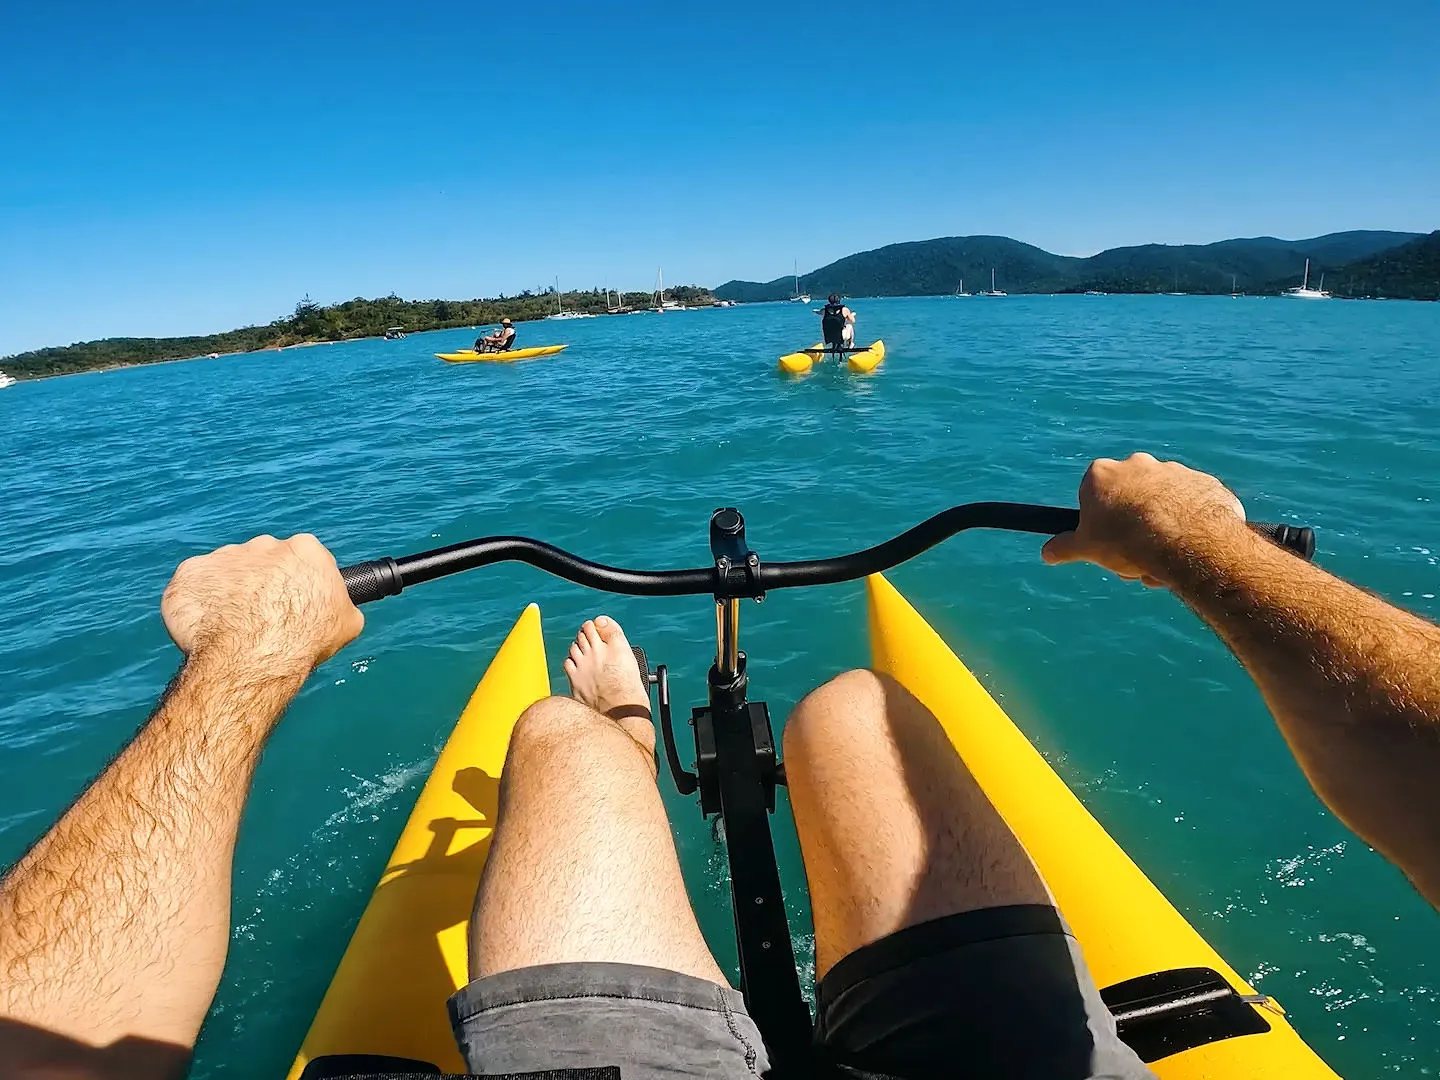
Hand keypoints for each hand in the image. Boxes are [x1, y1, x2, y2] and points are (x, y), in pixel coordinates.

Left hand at [161, 534, 362, 670]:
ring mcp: (223, 556)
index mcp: (305, 550)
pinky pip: (193, 587)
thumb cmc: (305, 640)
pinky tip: (208, 629)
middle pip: (262, 563)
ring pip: (227, 574)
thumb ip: (340, 603)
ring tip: (234, 629)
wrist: (254, 658)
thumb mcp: (347, 622)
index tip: (293, 603)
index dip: (297, 583)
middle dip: (262, 585)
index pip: (301, 559)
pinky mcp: (190, 573)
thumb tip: (337, 607)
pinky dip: (198, 605)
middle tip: (263, 618)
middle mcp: (264, 545)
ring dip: (229, 595)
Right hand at [1041, 453, 1246, 586]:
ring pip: (1162, 505)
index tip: (1107, 543)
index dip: (1099, 523)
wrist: (1187, 540)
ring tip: (1164, 559)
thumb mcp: (1087, 548)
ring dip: (1160, 529)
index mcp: (1102, 474)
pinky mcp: (1203, 482)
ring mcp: (1173, 470)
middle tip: (1136, 558)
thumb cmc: (1128, 541)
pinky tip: (1189, 548)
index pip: (1093, 497)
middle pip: (1129, 499)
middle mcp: (1137, 464)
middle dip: (1131, 527)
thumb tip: (1047, 553)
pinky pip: (1192, 506)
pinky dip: (1190, 524)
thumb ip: (1065, 547)